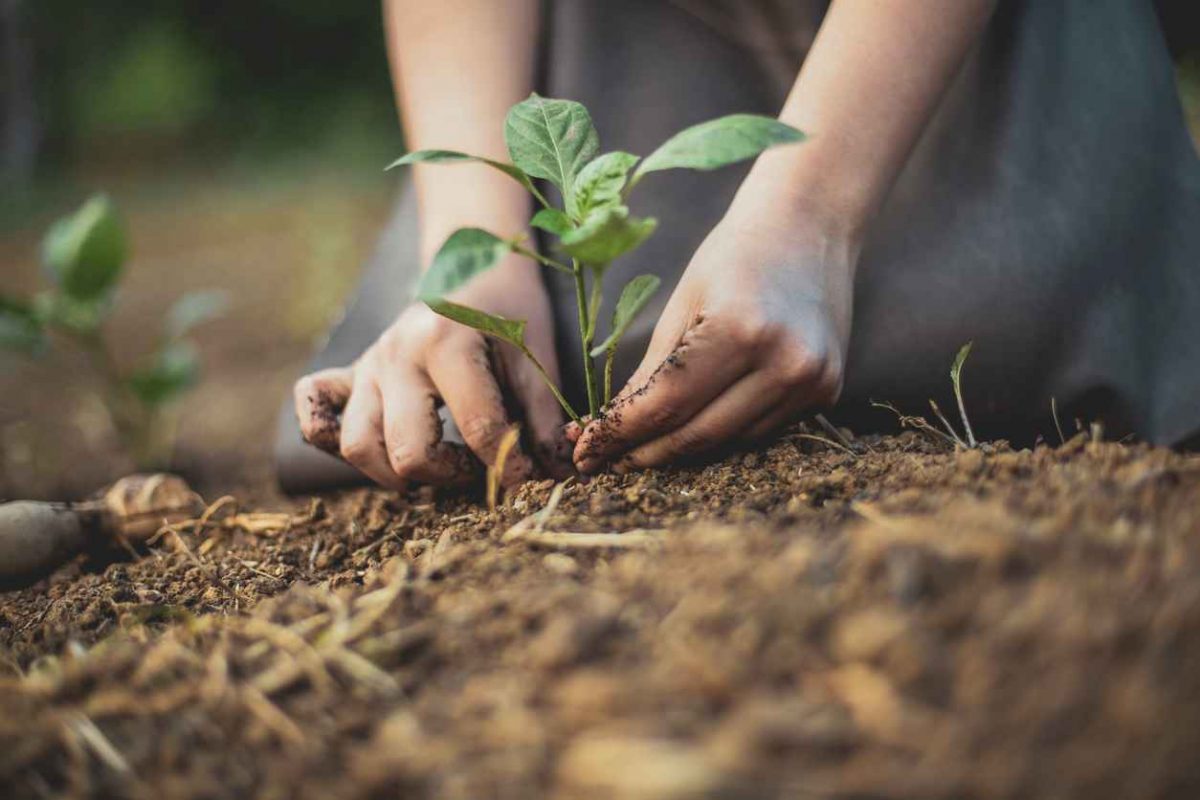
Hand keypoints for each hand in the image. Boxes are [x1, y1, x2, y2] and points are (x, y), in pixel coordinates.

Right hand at [294, 257, 568, 489]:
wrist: (473, 263)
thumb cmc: (509, 310)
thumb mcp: (536, 356)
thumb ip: (542, 417)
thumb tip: (557, 475)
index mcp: (446, 344)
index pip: (477, 430)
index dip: (509, 466)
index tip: (528, 479)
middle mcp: (396, 355)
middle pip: (406, 451)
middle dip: (449, 475)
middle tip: (477, 467)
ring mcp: (368, 366)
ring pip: (356, 446)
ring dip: (395, 472)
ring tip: (436, 465)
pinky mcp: (350, 374)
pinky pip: (316, 417)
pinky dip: (331, 441)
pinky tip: (377, 449)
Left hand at [570, 198, 858, 473]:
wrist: (810, 225)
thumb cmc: (734, 257)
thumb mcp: (681, 306)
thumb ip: (650, 374)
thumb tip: (609, 430)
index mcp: (739, 330)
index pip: (666, 405)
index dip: (619, 436)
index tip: (584, 454)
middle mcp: (784, 362)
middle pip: (698, 436)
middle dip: (644, 454)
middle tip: (603, 461)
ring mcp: (813, 381)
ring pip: (729, 442)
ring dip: (682, 450)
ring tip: (642, 448)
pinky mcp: (828, 390)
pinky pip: (761, 431)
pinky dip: (724, 433)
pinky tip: (696, 425)